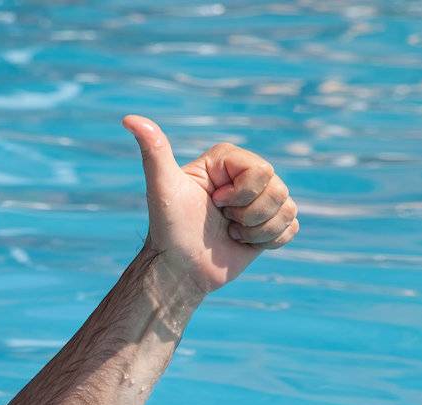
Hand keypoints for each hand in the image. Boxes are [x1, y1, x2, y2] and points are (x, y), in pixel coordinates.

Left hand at [122, 114, 299, 294]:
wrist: (180, 269)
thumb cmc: (169, 229)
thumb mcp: (161, 187)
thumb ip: (153, 150)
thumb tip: (128, 118)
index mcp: (228, 160)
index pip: (262, 171)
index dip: (240, 194)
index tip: (213, 202)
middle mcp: (246, 175)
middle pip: (279, 190)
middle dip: (248, 215)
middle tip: (220, 220)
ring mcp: (260, 199)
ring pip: (288, 208)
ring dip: (257, 230)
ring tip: (230, 232)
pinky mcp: (270, 223)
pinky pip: (293, 226)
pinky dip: (269, 241)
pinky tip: (243, 242)